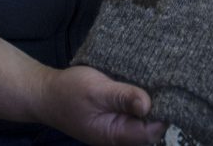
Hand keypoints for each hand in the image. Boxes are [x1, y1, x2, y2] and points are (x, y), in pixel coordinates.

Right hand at [38, 65, 166, 145]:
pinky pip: (135, 109)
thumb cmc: (68, 92)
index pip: (150, 132)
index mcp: (115, 135)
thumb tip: (148, 105)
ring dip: (150, 98)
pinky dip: (140, 96)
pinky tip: (145, 80)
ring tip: (156, 77)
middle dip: (159, 105)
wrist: (45, 93)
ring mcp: (118, 125)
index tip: (167, 91)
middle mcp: (120, 134)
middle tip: (164, 79)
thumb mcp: (96, 90)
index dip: (162, 113)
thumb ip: (122, 97)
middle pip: (151, 125)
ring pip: (144, 116)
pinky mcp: (116, 114)